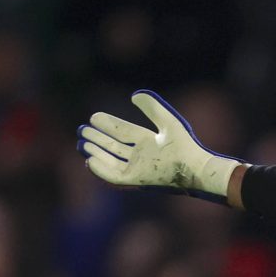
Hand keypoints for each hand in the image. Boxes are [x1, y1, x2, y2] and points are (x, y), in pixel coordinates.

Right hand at [80, 91, 238, 199]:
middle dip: (98, 139)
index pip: (123, 132)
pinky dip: (101, 169)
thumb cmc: (184, 145)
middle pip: (114, 146)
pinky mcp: (136, 181)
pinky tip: (90, 160)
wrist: (193, 168)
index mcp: (148, 142)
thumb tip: (133, 95)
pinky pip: (114, 176)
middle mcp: (142, 156)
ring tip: (82, 143)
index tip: (93, 117)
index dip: (108, 124)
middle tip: (82, 130)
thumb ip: (152, 107)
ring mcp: (139, 169)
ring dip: (96, 152)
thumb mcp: (166, 121)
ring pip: (112, 160)